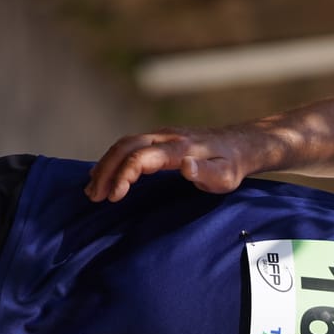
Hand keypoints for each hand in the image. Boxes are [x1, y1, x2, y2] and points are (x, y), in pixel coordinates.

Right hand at [85, 125, 270, 202]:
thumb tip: (185, 166)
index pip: (141, 158)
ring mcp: (161, 135)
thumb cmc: (233, 165)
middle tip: (93, 196)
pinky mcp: (160, 139)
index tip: (113, 197)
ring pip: (124, 144)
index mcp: (178, 148)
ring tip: (92, 189)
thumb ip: (205, 172)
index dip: (123, 176)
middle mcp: (165, 136)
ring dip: (105, 165)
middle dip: (105, 171)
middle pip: (125, 147)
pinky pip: (130, 145)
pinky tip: (104, 174)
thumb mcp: (226, 176)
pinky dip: (113, 159)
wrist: (241, 144)